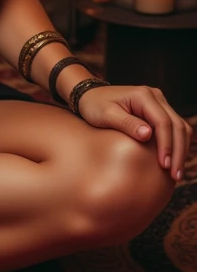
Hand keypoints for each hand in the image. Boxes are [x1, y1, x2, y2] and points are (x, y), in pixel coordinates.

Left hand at [76, 83, 192, 181]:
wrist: (90, 95)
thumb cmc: (94, 104)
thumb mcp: (105, 114)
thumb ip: (126, 123)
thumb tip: (148, 135)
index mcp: (143, 95)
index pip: (163, 122)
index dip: (166, 145)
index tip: (164, 165)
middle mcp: (156, 97)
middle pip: (177, 125)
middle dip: (178, 152)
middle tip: (175, 176)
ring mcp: (159, 103)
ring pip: (180, 128)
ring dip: (181, 150)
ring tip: (176, 174)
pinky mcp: (158, 112)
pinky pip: (174, 129)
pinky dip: (176, 145)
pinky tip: (173, 163)